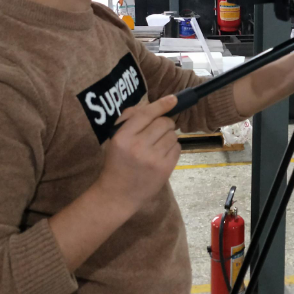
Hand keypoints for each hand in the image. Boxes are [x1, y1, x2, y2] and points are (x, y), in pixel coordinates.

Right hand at [93, 95, 179, 215]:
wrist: (118, 194)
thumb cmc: (117, 162)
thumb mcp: (115, 139)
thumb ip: (130, 119)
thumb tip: (153, 105)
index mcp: (123, 137)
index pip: (146, 114)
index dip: (161, 104)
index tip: (173, 99)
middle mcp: (138, 146)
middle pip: (164, 123)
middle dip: (165, 123)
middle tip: (158, 131)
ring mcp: (153, 159)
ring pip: (173, 135)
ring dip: (168, 136)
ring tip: (157, 145)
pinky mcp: (165, 169)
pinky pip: (177, 148)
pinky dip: (172, 148)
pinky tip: (161, 155)